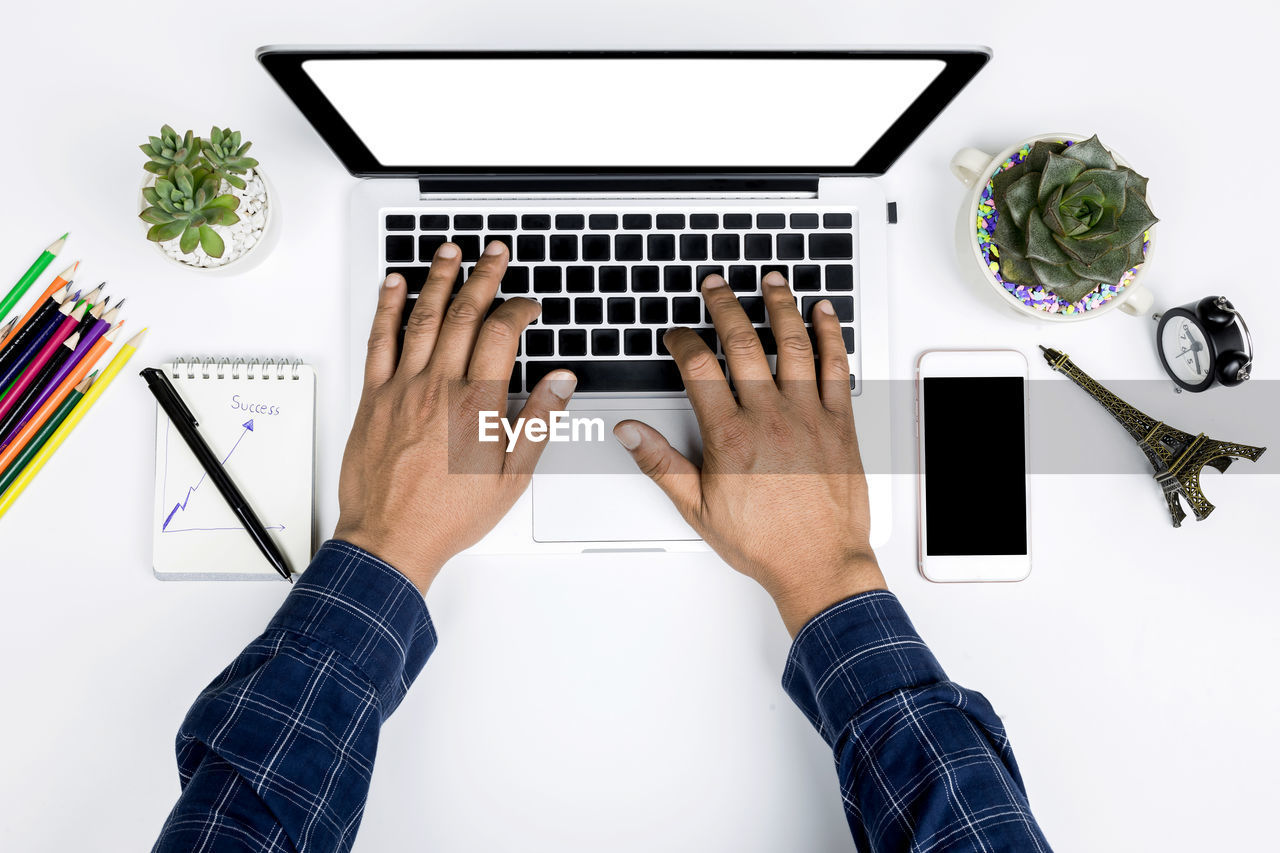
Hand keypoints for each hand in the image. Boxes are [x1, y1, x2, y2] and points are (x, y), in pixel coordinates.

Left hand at [334, 241, 576, 592]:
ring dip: (438, 279)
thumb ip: (537, 422)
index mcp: (475, 405)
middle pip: (463, 315)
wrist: (390, 539)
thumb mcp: (511, 476)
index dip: (518, 310)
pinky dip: (387, 309)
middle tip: (494, 253)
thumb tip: (560, 382)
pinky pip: (379, 341)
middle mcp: (437, 388)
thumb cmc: (448, 515)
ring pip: (422, 318)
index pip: (500, 335)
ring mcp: (402, 389)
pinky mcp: (374, 398)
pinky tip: (395, 286)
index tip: (528, 305)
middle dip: (483, 278)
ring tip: (450, 252)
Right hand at [614, 271, 885, 634]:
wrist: (819, 565)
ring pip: (793, 346)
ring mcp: (809, 417)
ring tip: (771, 281)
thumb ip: (662, 464)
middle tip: (716, 285)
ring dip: (780, 307)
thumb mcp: (698, 508)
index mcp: (731, 436)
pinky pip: (837, 368)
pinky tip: (824, 314)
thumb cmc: (764, 543)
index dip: (683, 342)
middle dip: (725, 307)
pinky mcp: (841, 424)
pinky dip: (831, 336)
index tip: (676, 334)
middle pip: (743, 344)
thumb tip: (631, 433)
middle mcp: (770, 418)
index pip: (699, 369)